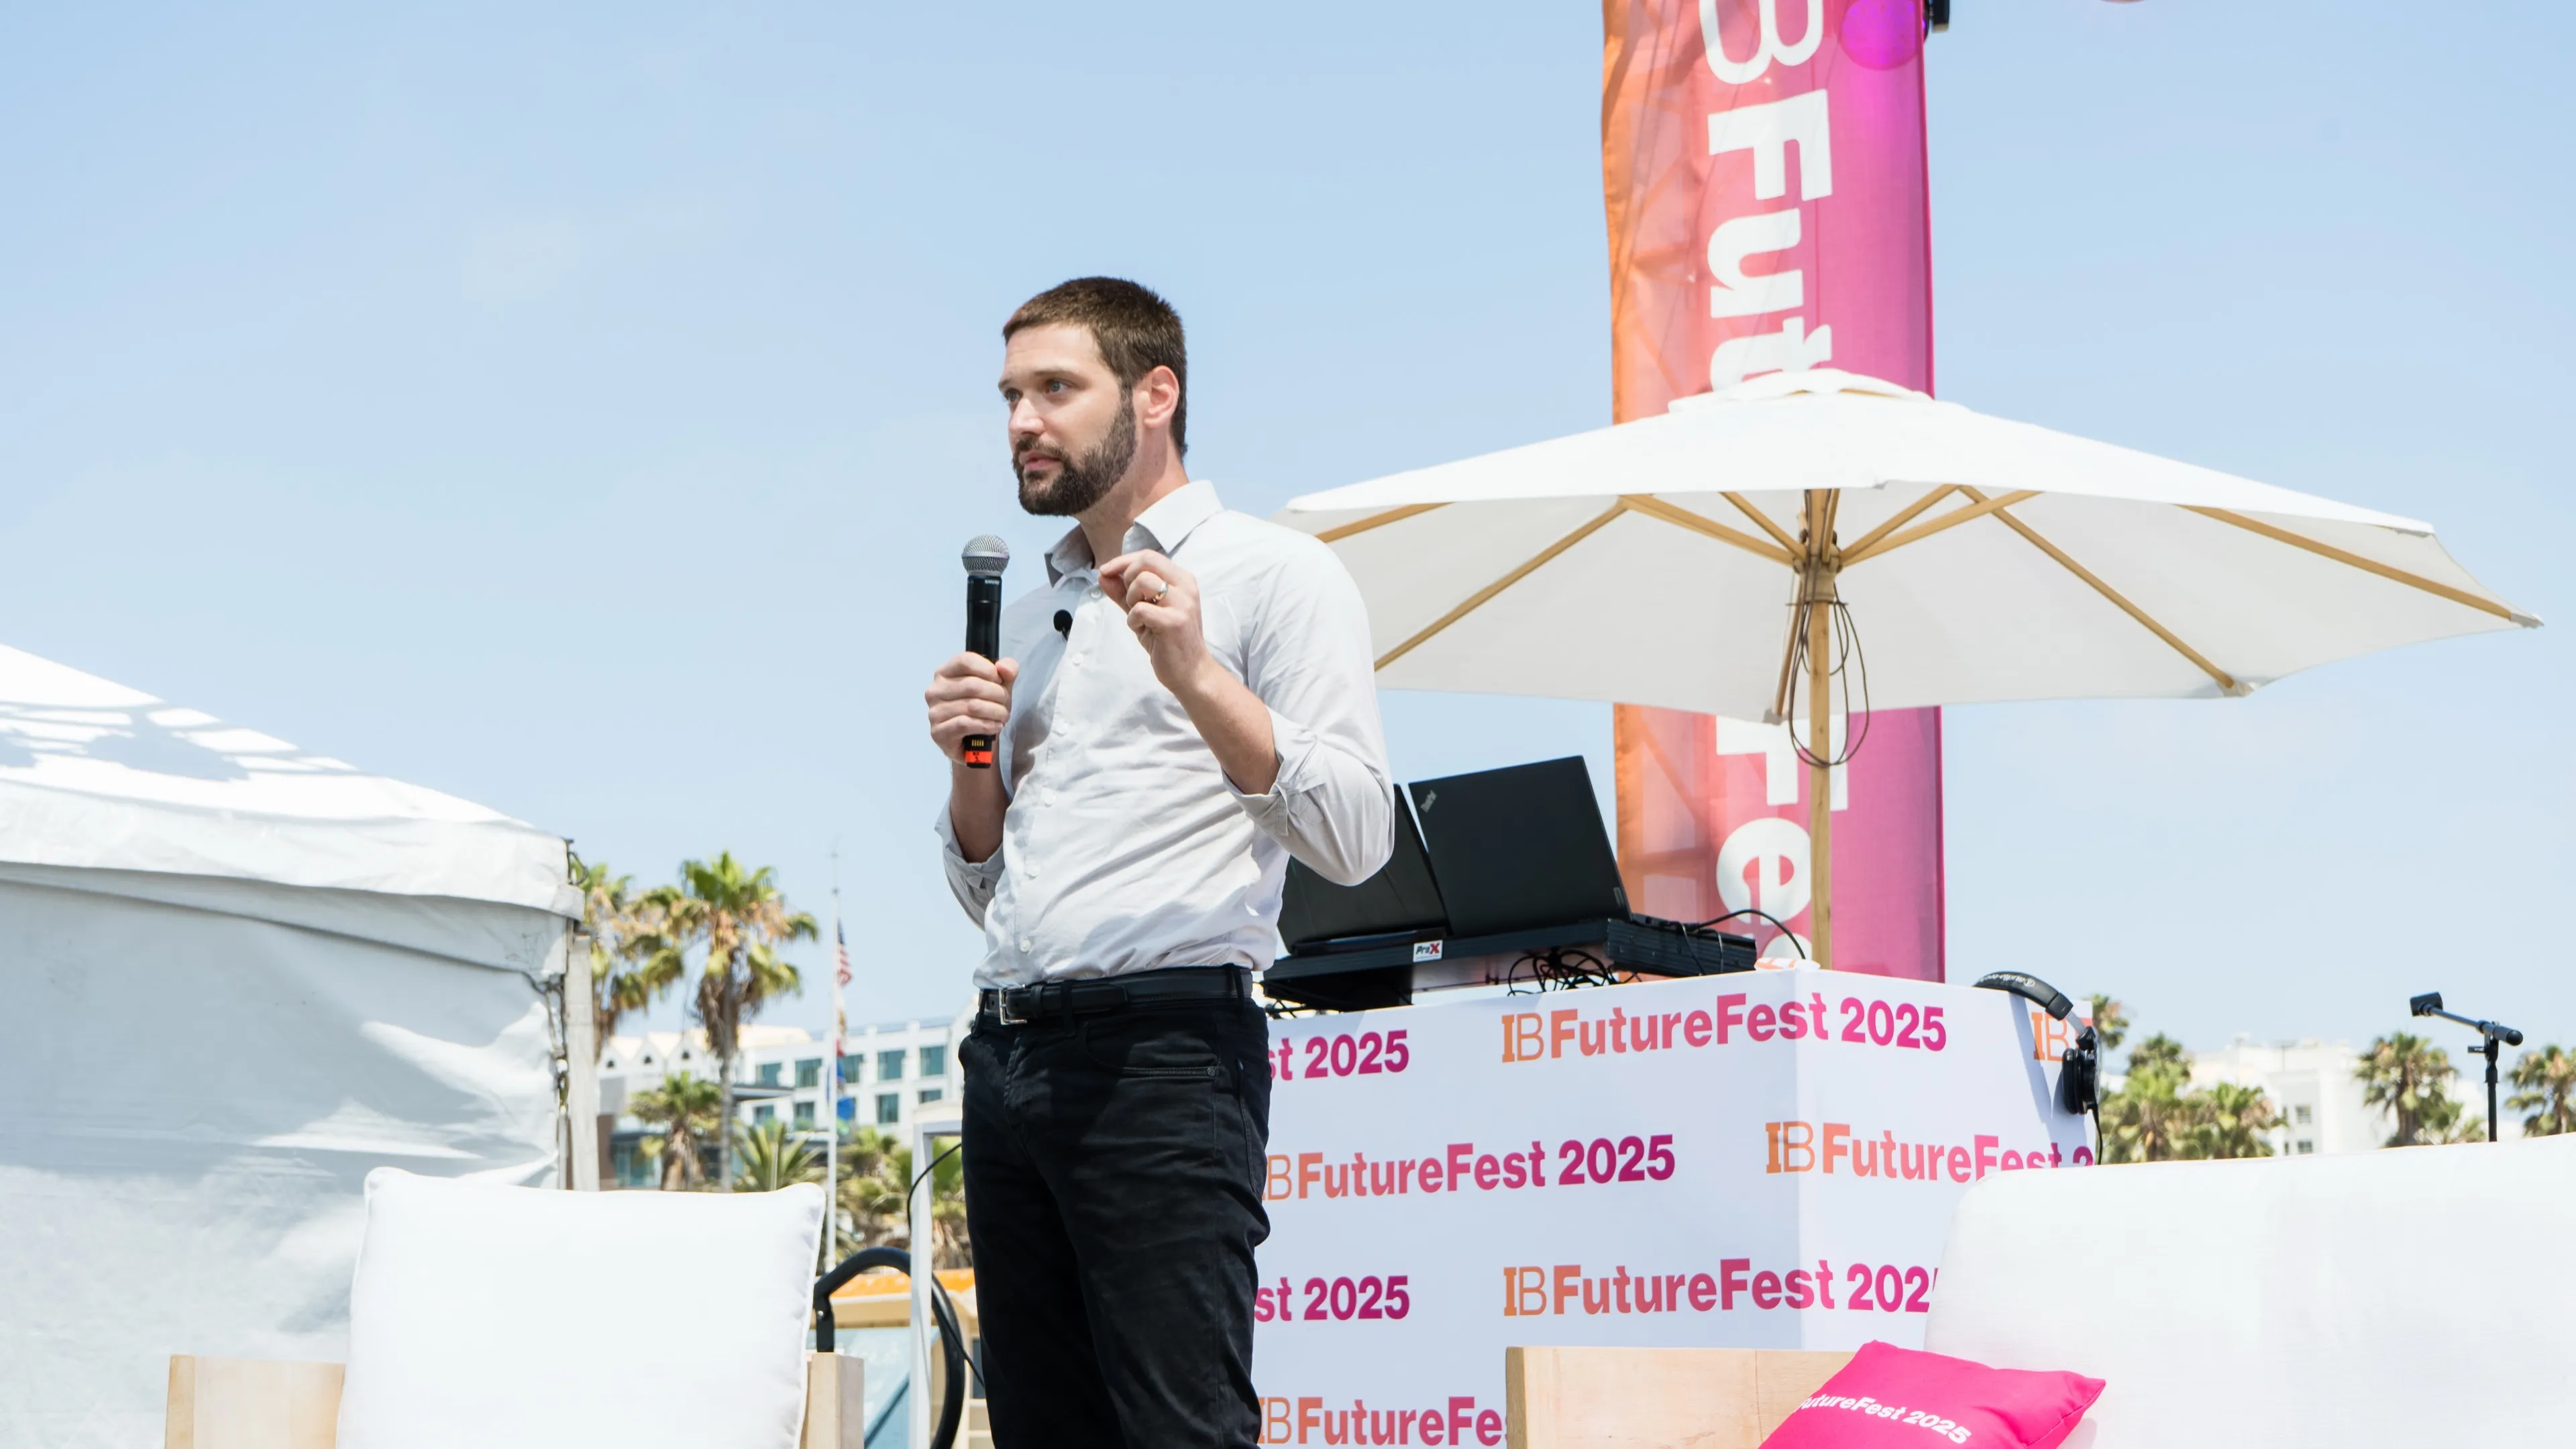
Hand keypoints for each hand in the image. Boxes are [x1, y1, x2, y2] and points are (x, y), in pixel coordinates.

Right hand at [926, 652, 1018, 764]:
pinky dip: (986, 725)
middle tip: (1005, 704)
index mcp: (945, 673)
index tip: (1000, 681)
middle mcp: (935, 690)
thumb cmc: (984, 708)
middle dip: (997, 695)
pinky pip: (965, 724)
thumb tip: (1004, 668)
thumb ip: (1007, 670)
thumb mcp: (1000, 685)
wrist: (976, 743)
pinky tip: (995, 726)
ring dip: (995, 712)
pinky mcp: (938, 732)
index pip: (965, 660)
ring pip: (972, 706)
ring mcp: (934, 712)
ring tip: (1003, 717)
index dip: (988, 669)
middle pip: (972, 685)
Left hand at [1100, 549, 1213, 698]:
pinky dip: (1133, 620)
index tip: (1106, 571)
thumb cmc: (1168, 641)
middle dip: (1127, 577)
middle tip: (1131, 601)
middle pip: (1146, 561)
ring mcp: (1183, 603)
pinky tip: (1142, 630)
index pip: (1149, 556)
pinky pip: (1140, 609)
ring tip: (1139, 617)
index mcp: (1182, 579)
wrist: (1191, 672)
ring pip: (1143, 581)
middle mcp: (1186, 586)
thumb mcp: (1143, 612)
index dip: (1123, 561)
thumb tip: (1102, 574)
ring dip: (1131, 599)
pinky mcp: (1175, 622)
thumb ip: (1123, 592)